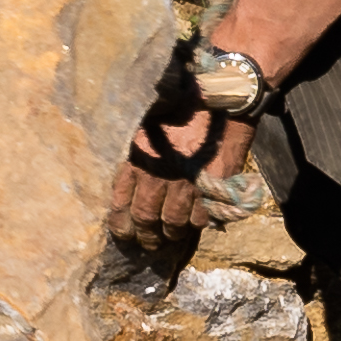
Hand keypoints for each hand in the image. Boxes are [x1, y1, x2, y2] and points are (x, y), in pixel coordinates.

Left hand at [112, 94, 239, 254]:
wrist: (220, 98)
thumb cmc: (180, 107)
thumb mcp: (147, 126)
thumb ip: (137, 156)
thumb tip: (130, 186)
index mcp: (136, 158)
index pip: (120, 203)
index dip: (121, 224)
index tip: (125, 232)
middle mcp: (156, 174)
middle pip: (146, 219)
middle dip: (146, 236)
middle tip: (149, 242)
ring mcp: (184, 183)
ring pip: (173, 223)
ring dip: (172, 233)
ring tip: (172, 234)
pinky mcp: (210, 188)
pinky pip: (200, 218)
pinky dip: (197, 223)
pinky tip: (196, 219)